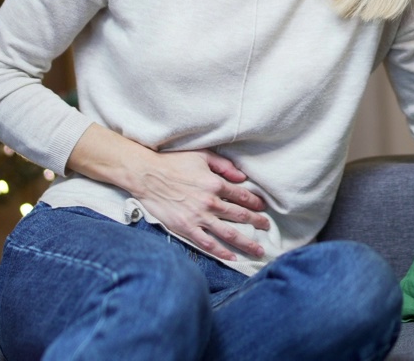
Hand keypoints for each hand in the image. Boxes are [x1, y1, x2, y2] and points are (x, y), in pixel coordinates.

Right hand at [131, 149, 270, 260]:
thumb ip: (224, 165)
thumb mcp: (202, 156)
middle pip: (240, 215)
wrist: (146, 175)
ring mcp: (198, 217)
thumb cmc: (173, 163)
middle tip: (267, 227)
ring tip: (259, 249)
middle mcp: (210, 202)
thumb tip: (242, 177)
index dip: (256, 203)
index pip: (242, 196)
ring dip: (246, 242)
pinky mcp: (186, 228)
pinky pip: (207, 243)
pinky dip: (221, 252)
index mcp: (215, 183)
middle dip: (257, 222)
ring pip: (228, 233)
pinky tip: (233, 258)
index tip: (263, 208)